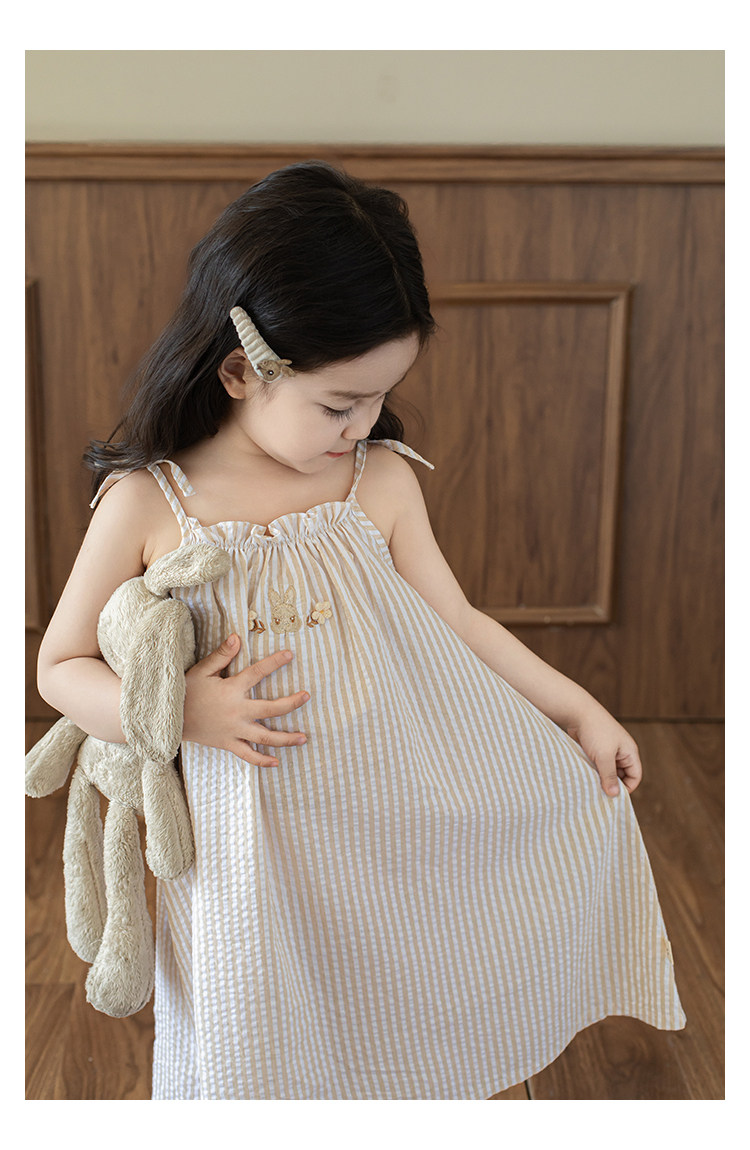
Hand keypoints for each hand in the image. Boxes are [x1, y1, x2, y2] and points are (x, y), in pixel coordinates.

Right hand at [183, 635, 309, 766]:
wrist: (169, 719)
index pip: (258, 673)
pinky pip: (248, 756)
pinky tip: (276, 762)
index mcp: (232, 690)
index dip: (275, 662)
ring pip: (266, 737)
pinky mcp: (228, 744)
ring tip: (303, 738)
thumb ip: (221, 655)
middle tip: (307, 697)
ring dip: (286, 738)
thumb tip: (237, 637)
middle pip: (271, 709)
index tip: (290, 655)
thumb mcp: (202, 671)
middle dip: (292, 703)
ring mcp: (234, 730)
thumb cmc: (185, 692)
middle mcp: (238, 711)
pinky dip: (262, 761)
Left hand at [566, 707, 642, 796]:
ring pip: (608, 771)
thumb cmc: (595, 731)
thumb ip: (609, 776)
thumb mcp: (604, 756)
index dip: (627, 788)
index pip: (635, 776)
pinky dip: (593, 771)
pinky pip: (598, 765)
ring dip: (601, 778)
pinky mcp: (596, 749)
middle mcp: (621, 752)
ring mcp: (608, 750)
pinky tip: (585, 776)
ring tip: (591, 784)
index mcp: (629, 752)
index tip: (612, 796)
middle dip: (612, 784)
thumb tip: (614, 795)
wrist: (577, 712)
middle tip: (600, 793)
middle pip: (622, 775)